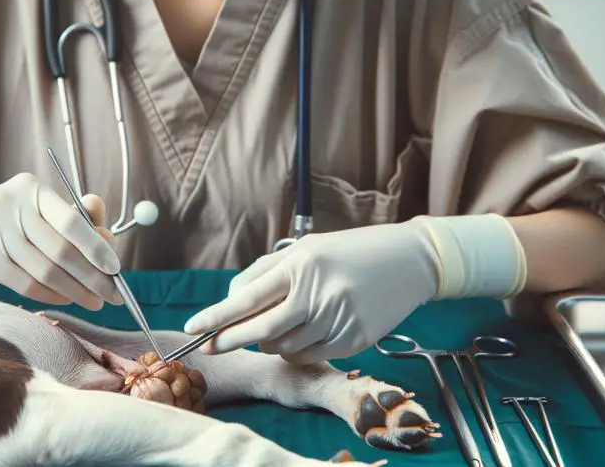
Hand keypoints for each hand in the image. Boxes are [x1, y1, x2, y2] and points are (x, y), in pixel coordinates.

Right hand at [0, 173, 124, 309]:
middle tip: (112, 294)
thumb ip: (78, 217)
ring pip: (45, 272)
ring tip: (94, 301)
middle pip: (60, 250)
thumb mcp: (44, 208)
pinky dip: (52, 296)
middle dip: (92, 277)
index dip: (96, 247)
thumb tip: (107, 235)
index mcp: (31, 188)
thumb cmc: (17, 219)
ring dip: (75, 292)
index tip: (116, 268)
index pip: (70, 220)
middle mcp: (10, 206)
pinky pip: (26, 285)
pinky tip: (67, 299)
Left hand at [182, 221, 440, 363]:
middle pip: (261, 331)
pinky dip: (293, 349)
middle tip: (210, 345)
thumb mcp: (307, 248)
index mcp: (302, 265)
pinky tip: (299, 333)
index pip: (248, 298)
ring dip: (266, 343)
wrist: (411, 261)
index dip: (217, 317)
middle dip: (229, 340)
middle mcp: (318, 295)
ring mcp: (338, 321)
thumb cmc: (351, 250)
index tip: (193, 328)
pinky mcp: (354, 341)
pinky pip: (308, 355)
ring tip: (273, 326)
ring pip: (283, 348)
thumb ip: (266, 273)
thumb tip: (232, 301)